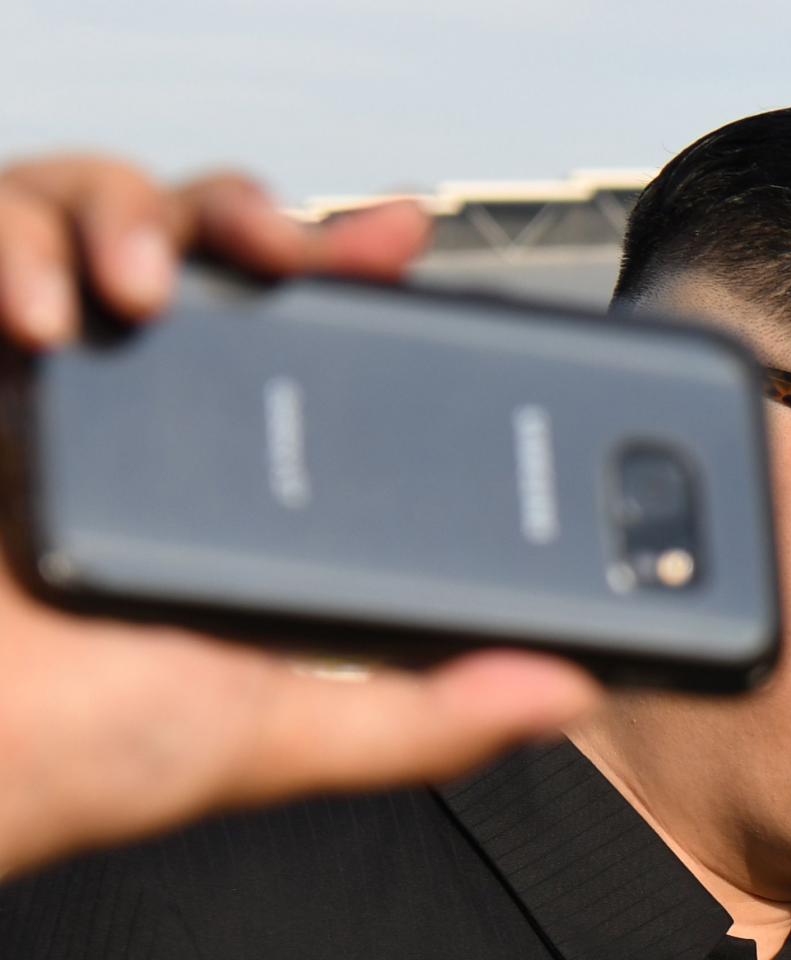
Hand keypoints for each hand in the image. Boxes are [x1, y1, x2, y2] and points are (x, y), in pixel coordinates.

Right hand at [0, 155, 599, 878]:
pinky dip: (12, 243)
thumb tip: (567, 688)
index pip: (305, 332)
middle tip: (285, 245)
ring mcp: (34, 371)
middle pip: (208, 241)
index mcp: (222, 472)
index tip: (409, 238)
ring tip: (146, 288)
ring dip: (132, 211)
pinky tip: (40, 318)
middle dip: (258, 211)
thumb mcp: (271, 734)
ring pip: (92, 204)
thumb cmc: (63, 754)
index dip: (352, 269)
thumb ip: (422, 714)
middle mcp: (131, 404)